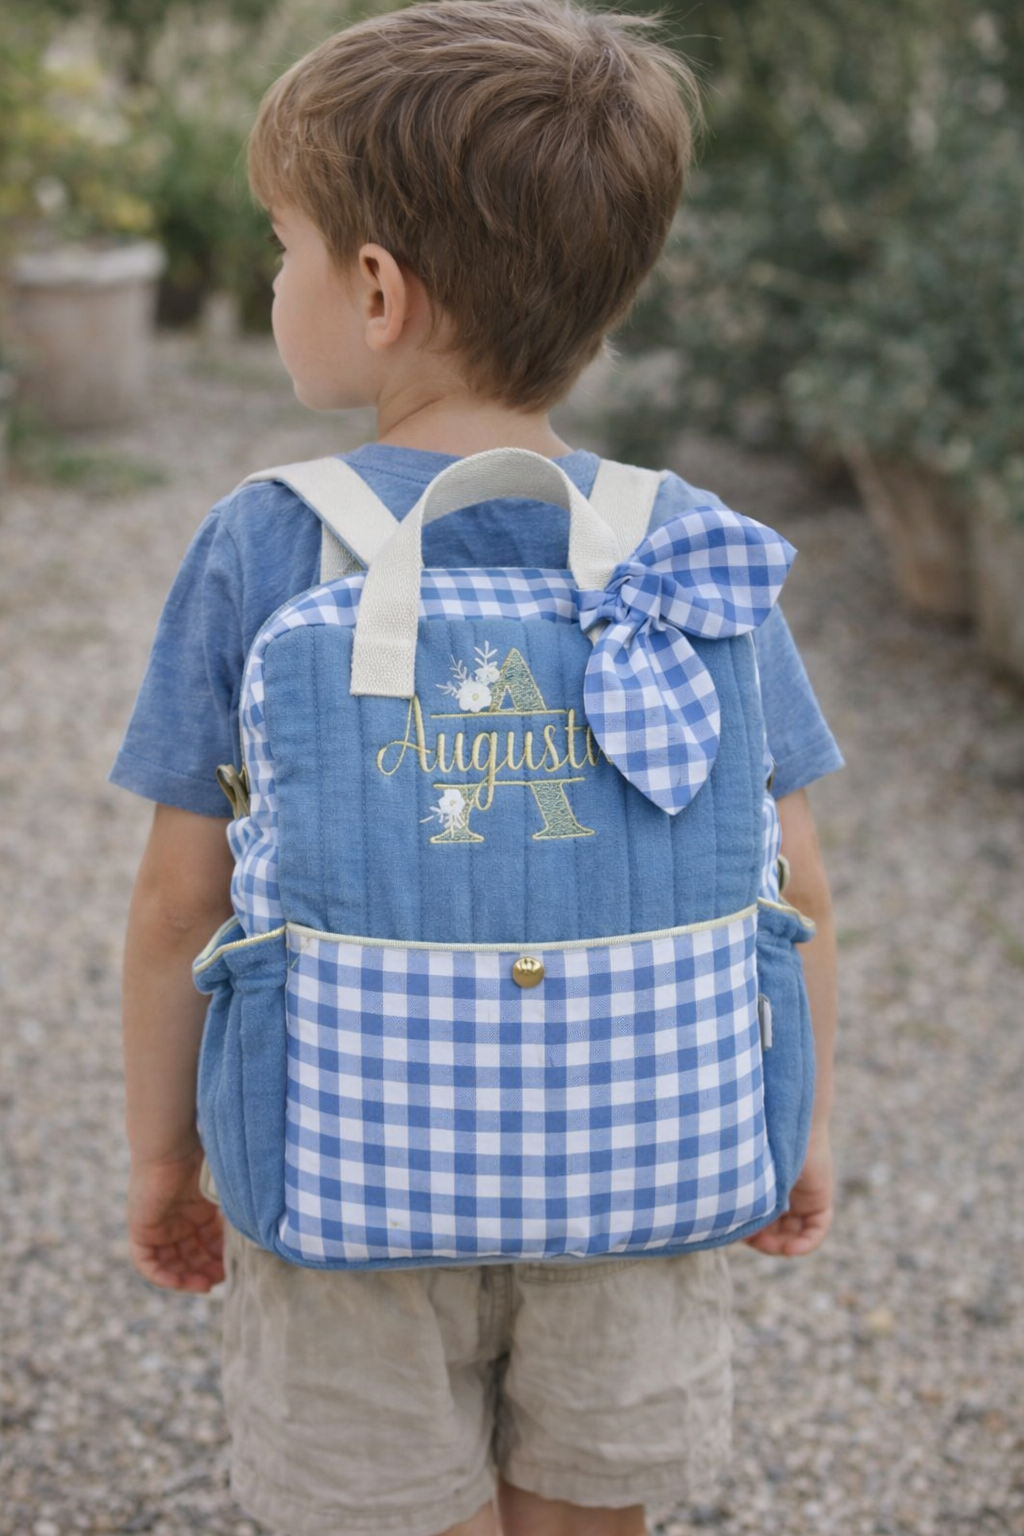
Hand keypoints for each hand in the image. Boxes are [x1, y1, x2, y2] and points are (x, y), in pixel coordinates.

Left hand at [127, 1146, 224, 1291]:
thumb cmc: (201, 1163)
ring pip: (170, 1263)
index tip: (232, 1268)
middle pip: (190, 1256)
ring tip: (204, 1284)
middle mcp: (177, 1221)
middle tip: (220, 1279)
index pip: (206, 1244)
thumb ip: (234, 1216)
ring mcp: (158, 1226)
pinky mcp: (141, 1229)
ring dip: (186, 1277)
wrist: (173, 1147)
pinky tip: (180, 1281)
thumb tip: (258, 1239)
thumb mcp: (223, 1196)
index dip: (218, 1259)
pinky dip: (162, 1275)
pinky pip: (146, 1262)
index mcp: (196, 1211)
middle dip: (205, 1271)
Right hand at [744, 1125, 833, 1256]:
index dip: (746, 1233)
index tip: (737, 1233)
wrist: (782, 1120)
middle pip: (775, 1230)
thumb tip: (718, 1227)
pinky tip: (791, 1248)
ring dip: (782, 1245)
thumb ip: (734, 1197)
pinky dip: (806, 1243)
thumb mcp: (741, 1175)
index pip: (756, 1219)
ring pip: (794, 1234)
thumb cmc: (754, 1142)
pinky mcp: (819, 1199)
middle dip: (764, 1242)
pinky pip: (817, 1229)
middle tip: (753, 1240)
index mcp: (763, 1185)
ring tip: (773, 1245)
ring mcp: (802, 1197)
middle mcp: (783, 1192)